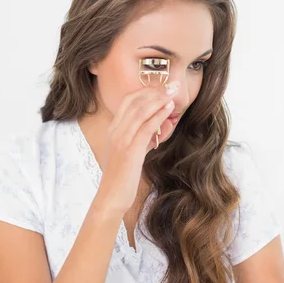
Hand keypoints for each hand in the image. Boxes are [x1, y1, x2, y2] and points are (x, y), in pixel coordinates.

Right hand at [93, 81, 178, 214]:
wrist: (111, 196)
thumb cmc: (123, 176)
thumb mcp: (133, 152)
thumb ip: (145, 138)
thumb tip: (161, 126)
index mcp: (114, 129)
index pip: (128, 101)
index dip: (145, 92)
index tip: (161, 87)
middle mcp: (115, 131)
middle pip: (134, 102)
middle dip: (154, 92)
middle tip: (170, 86)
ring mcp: (121, 139)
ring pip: (140, 112)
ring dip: (158, 100)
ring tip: (171, 94)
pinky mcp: (129, 150)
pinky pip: (145, 128)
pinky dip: (157, 116)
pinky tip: (168, 111)